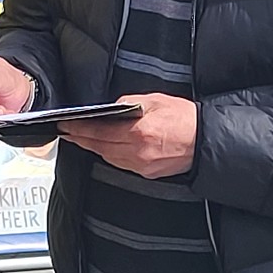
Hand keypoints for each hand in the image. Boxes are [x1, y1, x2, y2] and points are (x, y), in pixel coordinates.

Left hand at [61, 94, 195, 179]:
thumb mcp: (156, 100)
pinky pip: (120, 163)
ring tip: (81, 138)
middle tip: (67, 132)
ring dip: (93, 148)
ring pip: (108, 157)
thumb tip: (112, 108)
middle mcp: (137, 151)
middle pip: (99, 147)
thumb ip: (130, 103)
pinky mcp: (146, 172)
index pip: (99, 131)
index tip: (67, 125)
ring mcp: (141, 165)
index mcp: (139, 131)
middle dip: (81, 139)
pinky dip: (109, 155)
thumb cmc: (185, 118)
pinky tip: (104, 148)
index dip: (80, 129)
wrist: (205, 141)